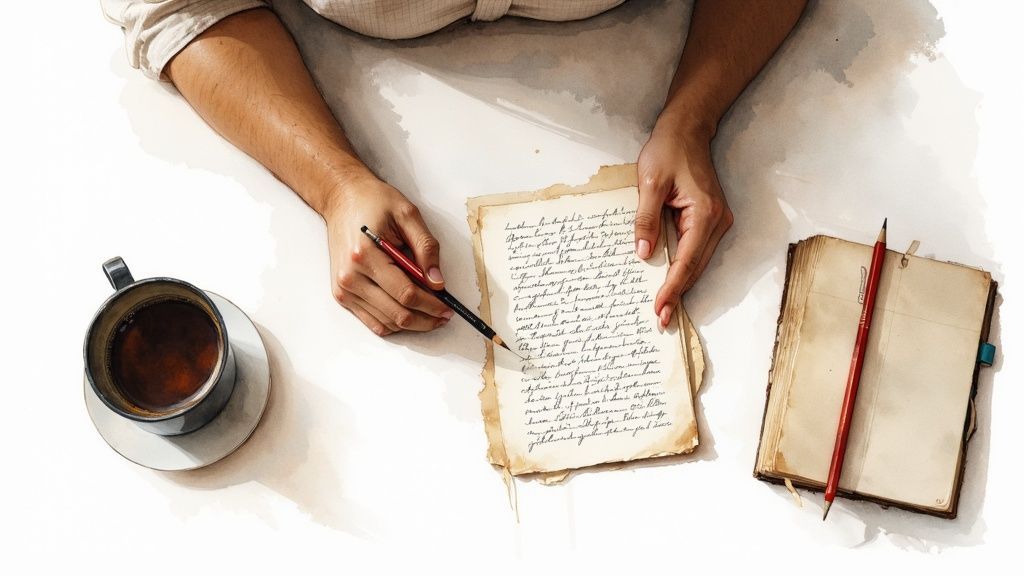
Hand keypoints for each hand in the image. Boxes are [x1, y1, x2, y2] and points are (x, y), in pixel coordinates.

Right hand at [322, 175, 452, 335]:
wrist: (342, 198)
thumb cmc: (373, 202)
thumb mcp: (407, 215)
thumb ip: (426, 247)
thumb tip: (438, 282)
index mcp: (365, 255)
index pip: (405, 293)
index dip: (431, 305)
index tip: (447, 308)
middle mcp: (351, 276)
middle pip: (397, 313)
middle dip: (426, 319)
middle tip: (444, 315)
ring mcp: (344, 288)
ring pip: (386, 323)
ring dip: (412, 324)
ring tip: (431, 316)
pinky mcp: (342, 294)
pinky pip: (373, 322)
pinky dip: (394, 324)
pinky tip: (410, 315)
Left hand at [634, 118, 732, 327]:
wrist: (686, 129)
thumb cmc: (668, 150)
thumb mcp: (649, 183)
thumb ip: (646, 219)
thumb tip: (643, 253)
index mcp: (704, 214)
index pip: (686, 261)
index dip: (671, 287)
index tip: (659, 308)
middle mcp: (717, 221)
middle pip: (696, 268)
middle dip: (678, 294)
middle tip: (661, 320)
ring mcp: (716, 221)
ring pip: (698, 262)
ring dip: (681, 284)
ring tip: (665, 308)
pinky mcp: (709, 220)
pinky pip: (696, 251)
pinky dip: (684, 269)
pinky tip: (671, 283)